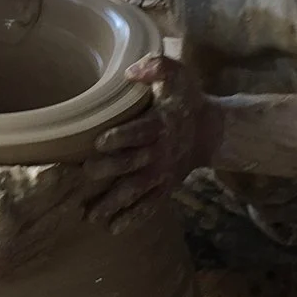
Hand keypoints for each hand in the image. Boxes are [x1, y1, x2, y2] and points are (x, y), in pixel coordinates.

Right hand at [0, 160, 88, 283]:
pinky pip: (32, 261)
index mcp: (4, 212)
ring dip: (65, 220)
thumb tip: (58, 174)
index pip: (55, 189)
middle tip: (89, 181)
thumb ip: (18, 176)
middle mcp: (6, 244)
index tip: (85, 165)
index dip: (72, 175)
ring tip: (75, 202)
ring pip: (49, 240)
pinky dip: (47, 244)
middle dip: (74, 196)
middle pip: (59, 215)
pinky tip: (53, 231)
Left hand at [81, 55, 218, 229]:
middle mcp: (159, 152)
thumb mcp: (178, 74)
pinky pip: (149, 206)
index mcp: (160, 124)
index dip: (120, 137)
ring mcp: (161, 173)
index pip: (139, 132)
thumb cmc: (186, 100)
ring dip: (114, 202)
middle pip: (132, 163)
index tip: (100, 143)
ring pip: (136, 190)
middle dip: (110, 169)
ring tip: (91, 214)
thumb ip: (157, 67)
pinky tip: (113, 228)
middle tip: (86, 173)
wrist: (210, 132)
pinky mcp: (164, 187)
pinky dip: (132, 217)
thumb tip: (131, 72)